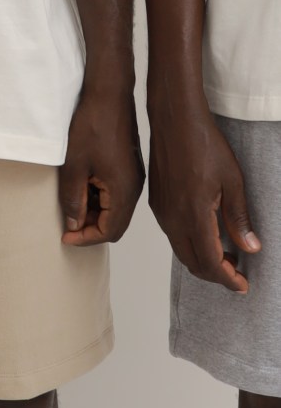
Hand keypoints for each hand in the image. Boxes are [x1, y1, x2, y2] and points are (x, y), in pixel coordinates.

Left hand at [59, 89, 144, 245]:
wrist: (109, 95)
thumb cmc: (92, 126)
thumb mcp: (74, 167)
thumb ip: (73, 200)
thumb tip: (74, 225)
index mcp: (124, 190)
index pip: (110, 231)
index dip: (86, 238)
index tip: (66, 236)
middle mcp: (134, 188)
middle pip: (115, 224)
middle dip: (90, 228)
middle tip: (66, 225)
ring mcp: (133, 178)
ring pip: (114, 210)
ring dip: (93, 214)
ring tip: (70, 206)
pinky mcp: (128, 169)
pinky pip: (115, 195)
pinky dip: (98, 200)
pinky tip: (80, 189)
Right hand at [148, 102, 259, 291]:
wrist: (174, 122)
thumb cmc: (204, 145)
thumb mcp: (232, 181)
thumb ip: (239, 218)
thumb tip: (250, 247)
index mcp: (194, 216)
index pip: (211, 262)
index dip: (228, 278)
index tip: (243, 285)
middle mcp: (173, 220)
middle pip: (193, 263)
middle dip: (216, 275)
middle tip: (238, 274)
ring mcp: (162, 214)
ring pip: (182, 252)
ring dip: (203, 261)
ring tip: (226, 257)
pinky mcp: (157, 205)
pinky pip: (173, 236)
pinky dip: (191, 246)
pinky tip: (207, 236)